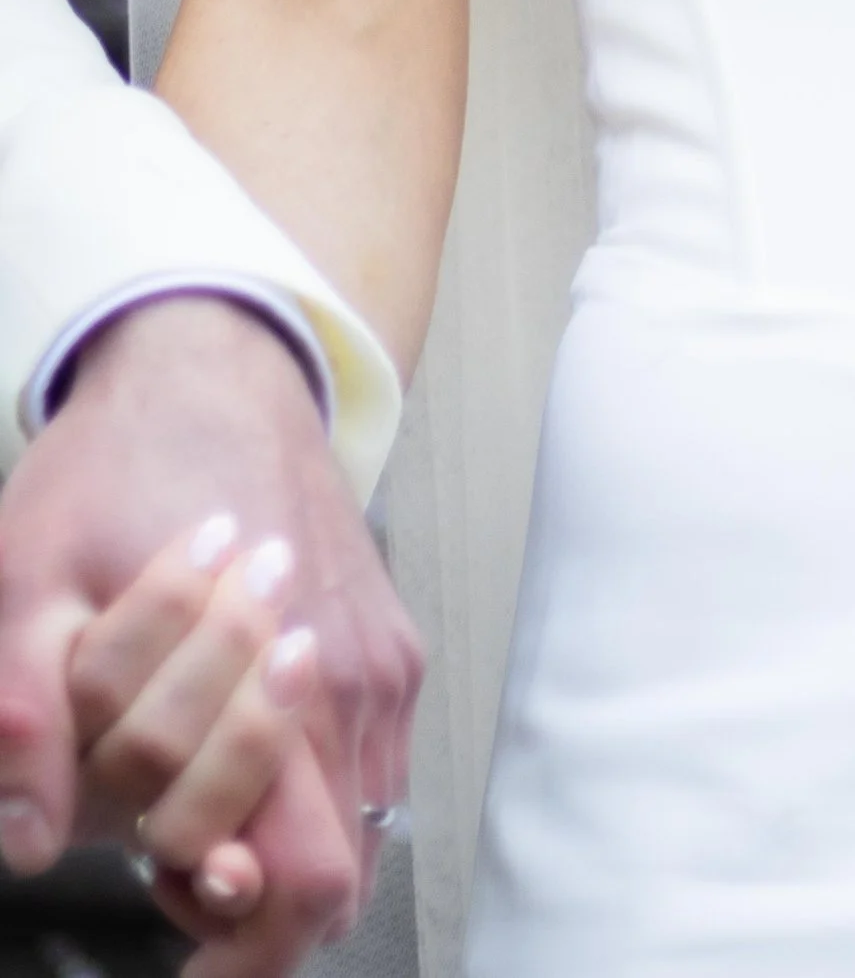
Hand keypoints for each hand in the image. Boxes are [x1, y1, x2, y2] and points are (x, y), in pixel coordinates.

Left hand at [0, 296, 420, 974]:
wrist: (218, 363)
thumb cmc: (123, 463)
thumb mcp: (29, 575)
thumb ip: (28, 714)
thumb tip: (36, 840)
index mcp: (282, 675)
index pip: (306, 877)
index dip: (235, 933)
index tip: (167, 916)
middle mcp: (354, 683)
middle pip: (336, 872)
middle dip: (241, 898)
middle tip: (160, 865)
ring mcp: (382, 666)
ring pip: (356, 827)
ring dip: (270, 846)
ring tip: (185, 799)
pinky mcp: (390, 648)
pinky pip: (366, 770)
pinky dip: (300, 793)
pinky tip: (231, 748)